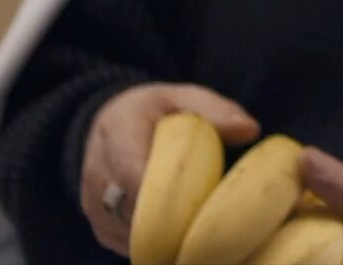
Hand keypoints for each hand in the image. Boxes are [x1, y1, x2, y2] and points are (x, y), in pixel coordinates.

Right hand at [80, 82, 259, 255]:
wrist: (112, 122)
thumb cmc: (157, 111)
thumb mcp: (185, 98)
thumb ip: (215, 109)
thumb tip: (250, 129)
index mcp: (119, 128)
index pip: (135, 171)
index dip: (168, 196)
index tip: (205, 209)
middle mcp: (97, 168)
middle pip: (134, 210)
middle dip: (173, 222)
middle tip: (213, 231)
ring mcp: (92, 201)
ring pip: (130, 233)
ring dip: (165, 236)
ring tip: (200, 232)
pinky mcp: (98, 224)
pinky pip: (126, 244)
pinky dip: (154, 245)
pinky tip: (179, 235)